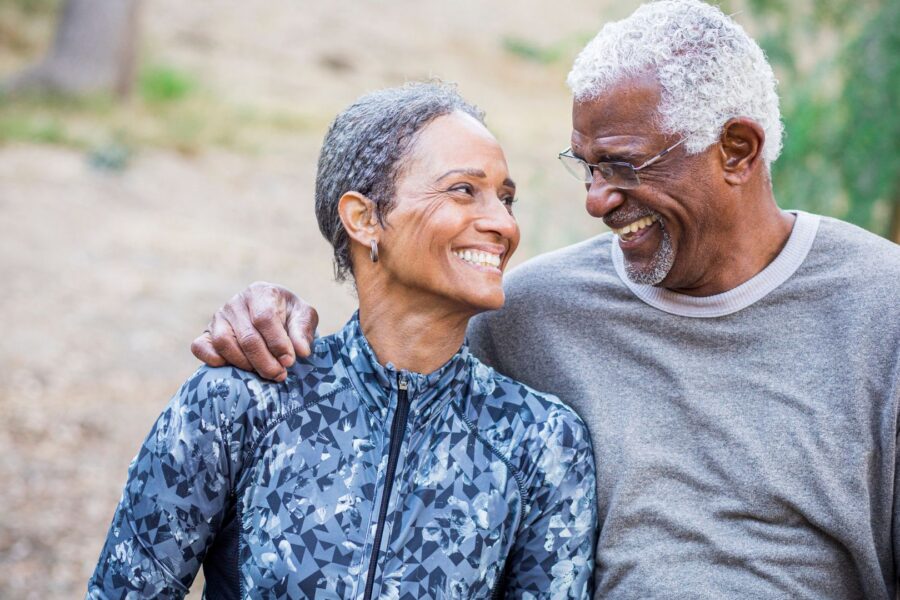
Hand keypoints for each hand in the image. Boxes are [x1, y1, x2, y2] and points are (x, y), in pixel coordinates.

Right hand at [191, 282, 318, 381]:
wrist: (273, 316)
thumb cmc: (289, 316)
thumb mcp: (304, 317)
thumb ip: (303, 331)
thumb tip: (301, 351)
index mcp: (261, 292)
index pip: (264, 318)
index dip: (277, 343)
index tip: (289, 361)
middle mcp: (236, 303)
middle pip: (247, 337)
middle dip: (265, 361)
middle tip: (280, 375)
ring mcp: (218, 317)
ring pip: (224, 343)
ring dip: (245, 364)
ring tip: (263, 373)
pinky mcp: (206, 333)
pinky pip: (200, 347)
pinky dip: (213, 360)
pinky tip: (234, 368)